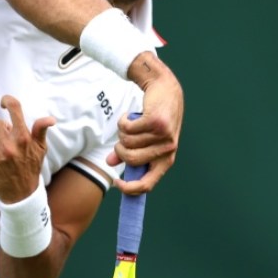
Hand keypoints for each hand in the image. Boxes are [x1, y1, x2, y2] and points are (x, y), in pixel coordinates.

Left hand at [0, 95, 54, 201]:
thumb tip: (51, 119)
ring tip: (6, 154)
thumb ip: (41, 131)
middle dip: (0, 128)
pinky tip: (0, 164)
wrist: (20, 195)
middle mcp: (9, 145)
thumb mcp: (41, 150)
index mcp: (23, 138)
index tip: (4, 102)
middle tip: (7, 138)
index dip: (8, 101)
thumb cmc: (31, 168)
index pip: (14, 109)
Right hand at [107, 55, 182, 194]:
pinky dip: (123, 120)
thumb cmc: (155, 117)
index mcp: (166, 159)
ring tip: (130, 123)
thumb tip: (110, 162)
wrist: (165, 89)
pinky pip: (127, 128)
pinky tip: (130, 115)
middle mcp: (167, 150)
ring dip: (123, 132)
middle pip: (131, 159)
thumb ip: (128, 152)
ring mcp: (163, 136)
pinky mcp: (155, 121)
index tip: (117, 182)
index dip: (130, 188)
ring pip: (127, 142)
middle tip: (121, 139)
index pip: (148, 184)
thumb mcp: (146, 139)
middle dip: (120, 149)